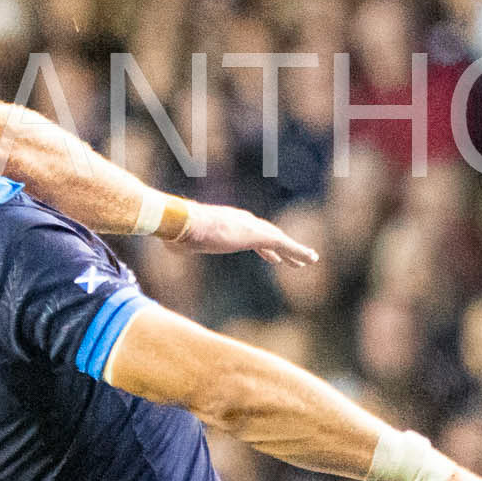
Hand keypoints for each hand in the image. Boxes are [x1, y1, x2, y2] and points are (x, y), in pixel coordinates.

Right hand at [176, 202, 318, 267]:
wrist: (184, 223)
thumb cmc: (177, 232)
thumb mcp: (179, 239)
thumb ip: (179, 241)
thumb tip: (170, 243)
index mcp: (225, 223)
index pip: (247, 233)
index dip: (261, 246)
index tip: (271, 255)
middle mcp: (241, 221)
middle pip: (266, 235)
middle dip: (280, 247)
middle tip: (290, 259)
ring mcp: (251, 227)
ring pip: (279, 240)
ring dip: (294, 251)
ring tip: (309, 260)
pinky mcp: (259, 235)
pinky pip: (285, 244)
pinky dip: (299, 251)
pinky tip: (311, 259)